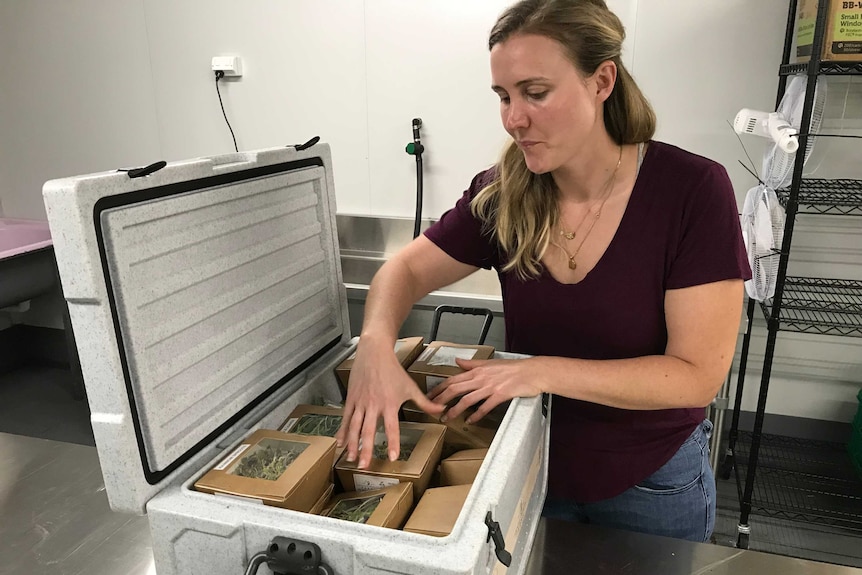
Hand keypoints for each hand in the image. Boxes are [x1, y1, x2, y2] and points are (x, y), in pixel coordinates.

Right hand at [335, 339, 443, 468]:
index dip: (393, 442)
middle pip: (368, 431)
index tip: (392, 457)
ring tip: (352, 459)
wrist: (374, 353)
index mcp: (389, 404)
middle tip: (365, 466)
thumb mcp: (411, 386)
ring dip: (352, 444)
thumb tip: (442, 411)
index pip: (391, 427)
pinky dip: (342, 432)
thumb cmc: (394, 371)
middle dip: (366, 449)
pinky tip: (339, 444)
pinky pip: (345, 418)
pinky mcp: (351, 399)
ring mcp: (360, 403)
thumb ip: (425, 402)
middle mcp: (373, 405)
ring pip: (354, 427)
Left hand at [427, 357, 542, 422]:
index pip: (453, 379)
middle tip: (432, 409)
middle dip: (442, 400)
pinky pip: (485, 406)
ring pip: (467, 399)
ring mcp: (490, 386)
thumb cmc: (513, 368)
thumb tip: (457, 361)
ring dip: (455, 410)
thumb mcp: (490, 363)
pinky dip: (476, 415)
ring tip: (447, 418)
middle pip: (456, 389)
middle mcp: (481, 378)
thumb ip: (472, 363)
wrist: (532, 371)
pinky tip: (470, 421)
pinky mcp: (500, 395)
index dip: (439, 388)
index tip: (430, 395)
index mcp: (477, 370)